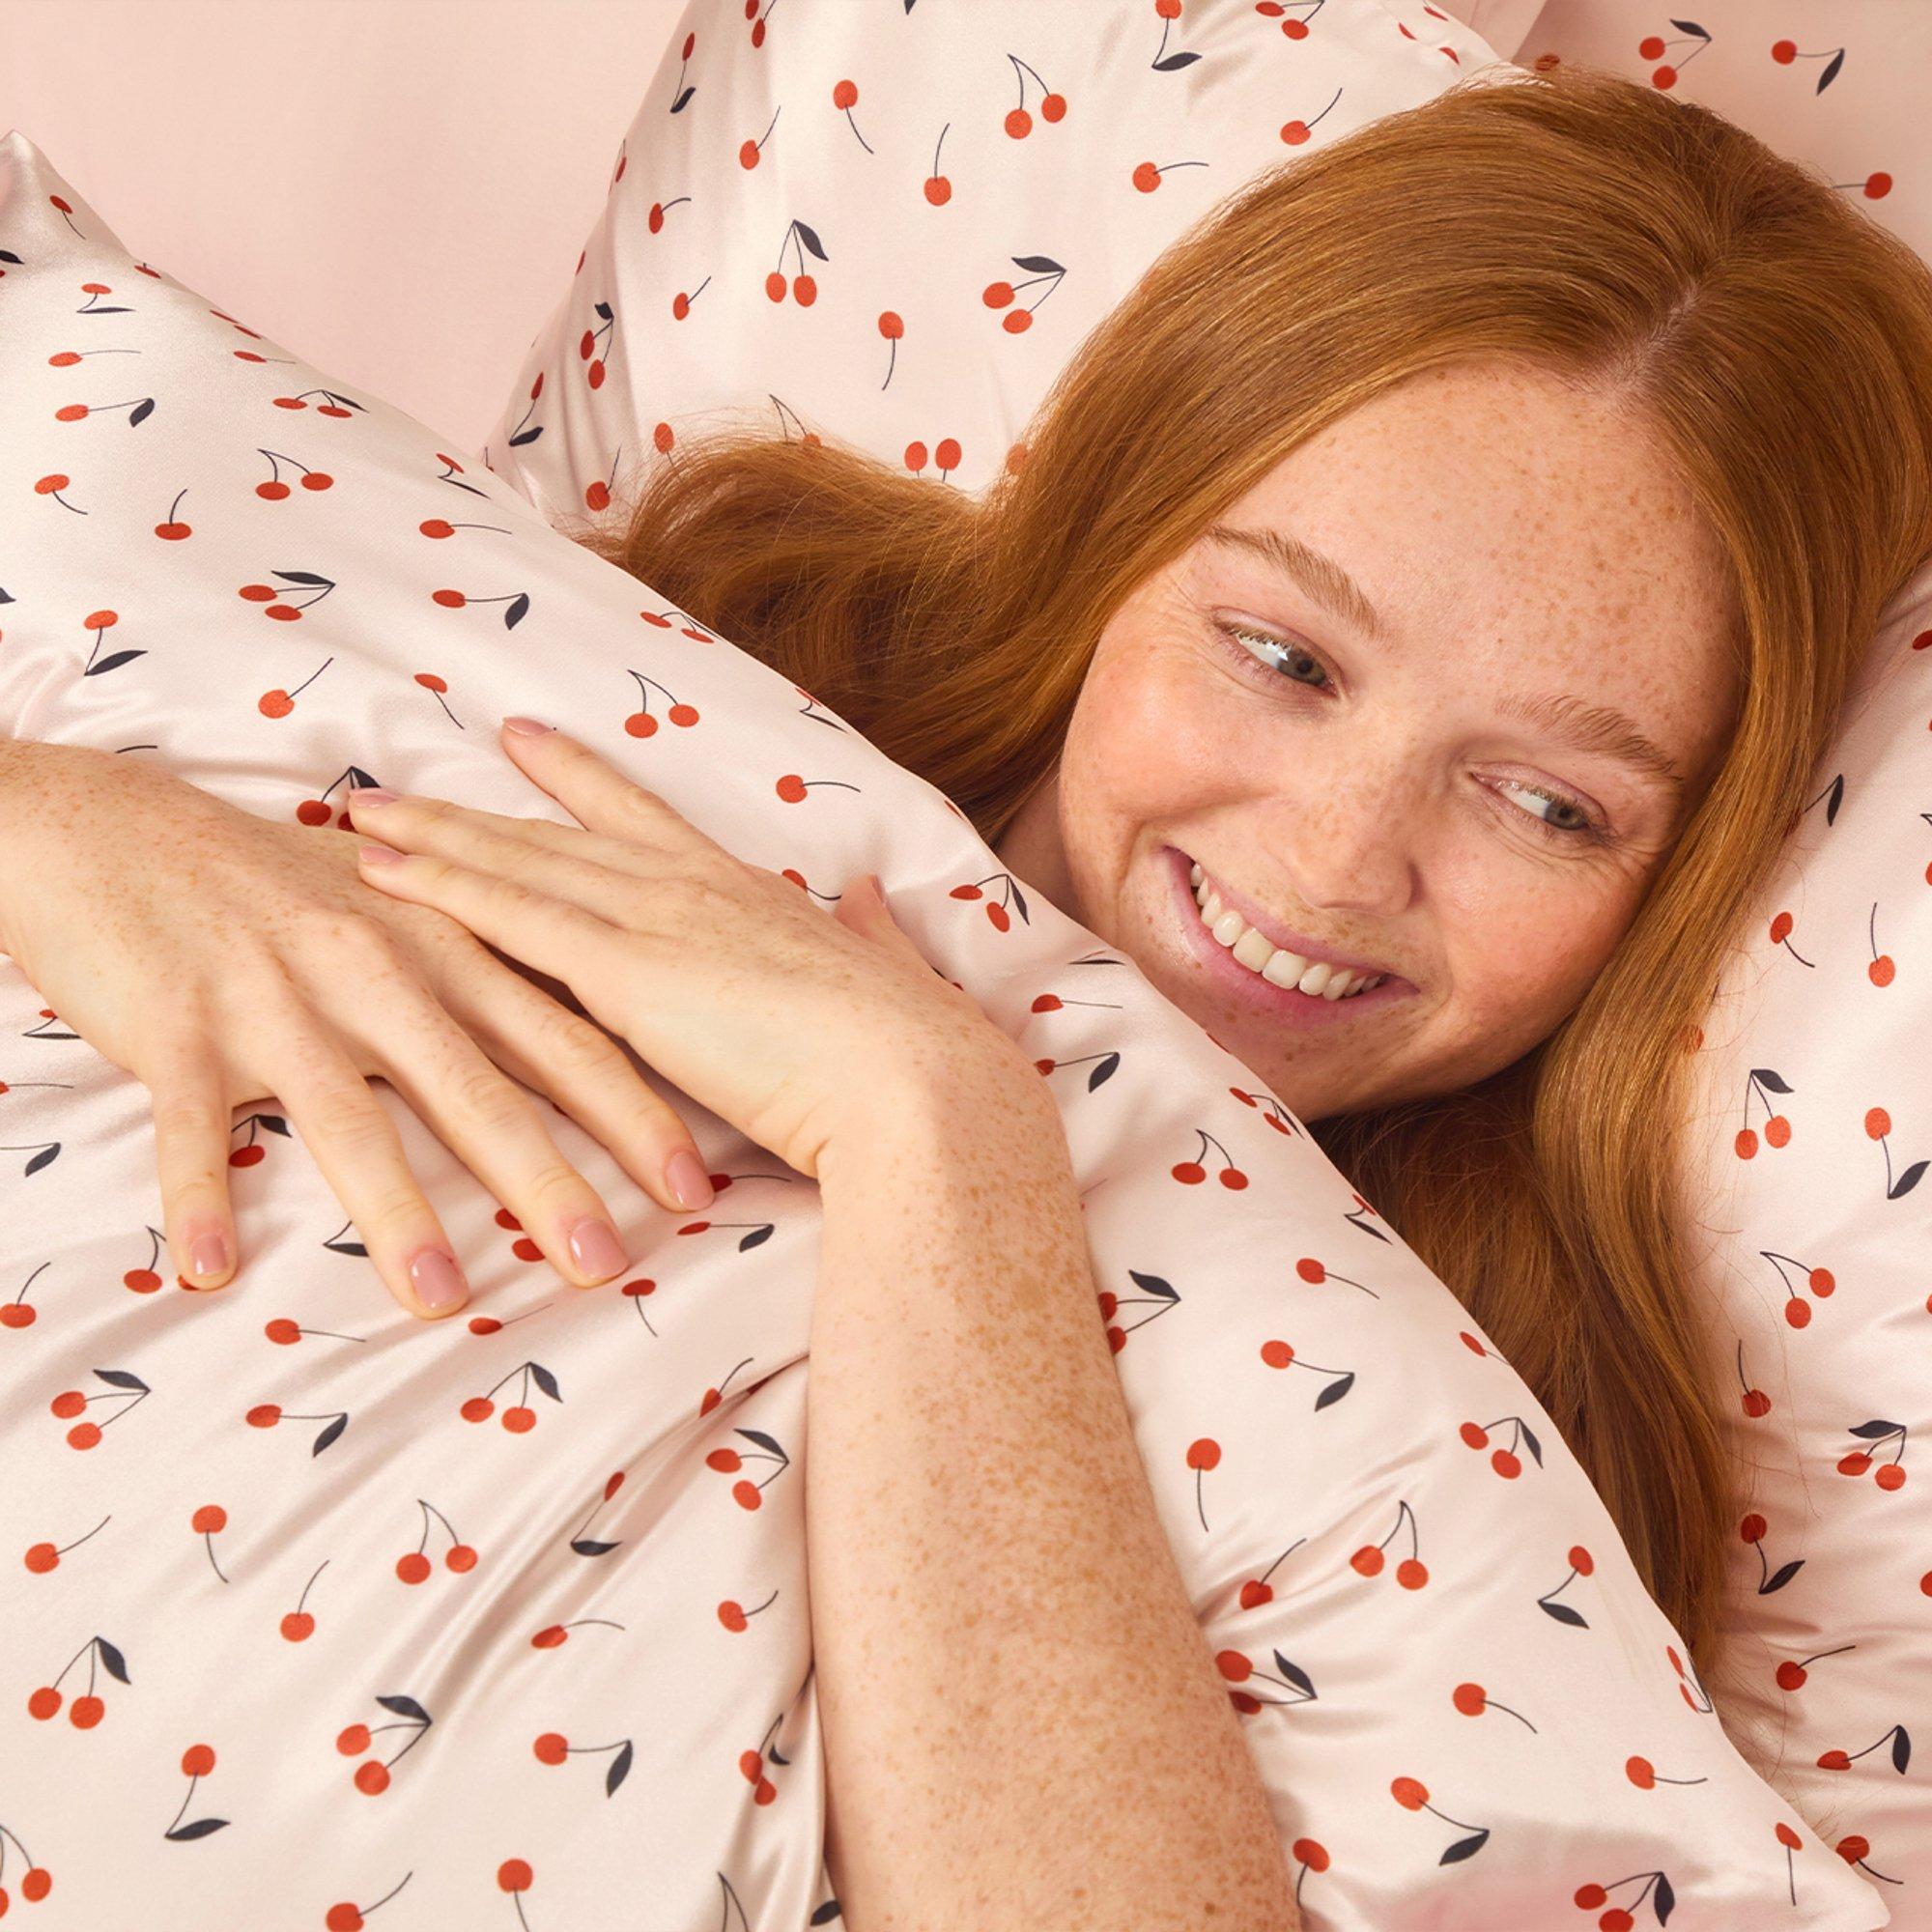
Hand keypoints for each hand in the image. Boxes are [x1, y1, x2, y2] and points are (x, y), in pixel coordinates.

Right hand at [0, 740, 725, 1318]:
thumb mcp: (408, 921)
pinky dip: (197, 1193)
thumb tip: (595, 1058)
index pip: (562, 1041)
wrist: (125, 835)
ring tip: (442, 1294)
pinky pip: (187, 1122)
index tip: (694, 1190)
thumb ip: (491, 986)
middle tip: (604, 1262)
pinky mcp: (176, 1025)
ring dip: (396, 1209)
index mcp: (446, 950)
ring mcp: (277, 998)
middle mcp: (376, 972)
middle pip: (476, 1087)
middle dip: (546, 1179)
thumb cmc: (286, 889)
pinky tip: (211, 1269)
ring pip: (348, 1115)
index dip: (632, 1116)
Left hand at [345, 718, 1014, 1186]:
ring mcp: (654, 920)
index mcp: (742, 891)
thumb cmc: (908, 1047)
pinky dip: (441, 886)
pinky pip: (511, 917)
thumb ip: (865, 932)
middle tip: (393, 783)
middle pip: (553, 834)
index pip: (638, 819)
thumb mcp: (884, 972)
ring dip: (431, 837)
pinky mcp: (625, 974)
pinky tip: (382, 871)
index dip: (574, 780)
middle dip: (469, 808)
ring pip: (516, 862)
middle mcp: (686, 888)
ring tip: (357, 815)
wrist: (913, 1085)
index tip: (522, 740)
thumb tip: (864, 898)